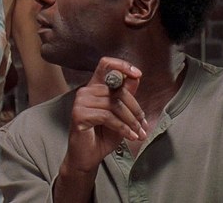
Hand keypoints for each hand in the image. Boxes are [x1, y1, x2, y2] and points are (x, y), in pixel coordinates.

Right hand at [63, 57, 147, 172]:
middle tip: (143, 125)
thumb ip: (126, 95)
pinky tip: (130, 136)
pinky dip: (123, 128)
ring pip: (114, 104)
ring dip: (131, 121)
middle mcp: (85, 91)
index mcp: (95, 87)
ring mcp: (80, 102)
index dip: (122, 65)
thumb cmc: (103, 135)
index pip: (105, 65)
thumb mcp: (120, 114)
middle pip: (117, 90)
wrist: (88, 157)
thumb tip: (136, 77)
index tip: (137, 73)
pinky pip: (107, 117)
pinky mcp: (79, 114)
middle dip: (135, 109)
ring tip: (139, 133)